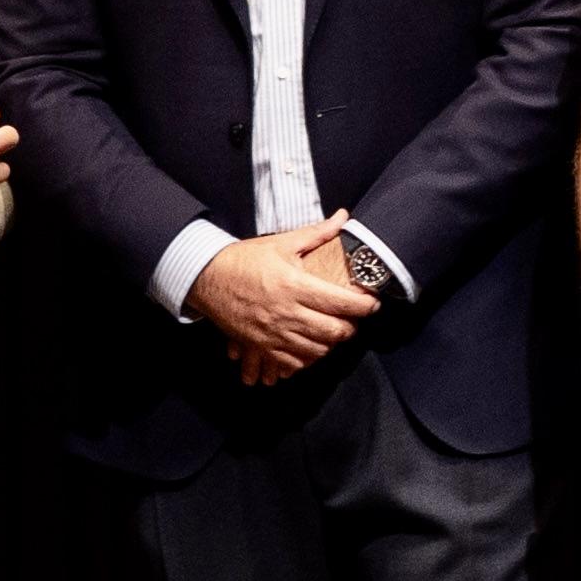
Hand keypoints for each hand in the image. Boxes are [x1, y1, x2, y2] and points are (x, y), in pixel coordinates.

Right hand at [191, 220, 383, 385]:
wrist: (208, 278)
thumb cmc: (246, 259)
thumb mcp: (282, 243)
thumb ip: (317, 233)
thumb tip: (344, 217)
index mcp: (295, 285)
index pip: (342, 303)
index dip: (365, 306)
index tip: (373, 304)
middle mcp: (287, 313)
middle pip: (334, 332)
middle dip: (350, 328)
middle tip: (353, 319)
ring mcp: (274, 333)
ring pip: (317, 351)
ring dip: (330, 344)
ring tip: (332, 331)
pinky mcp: (262, 346)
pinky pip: (293, 363)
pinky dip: (307, 358)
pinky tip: (310, 346)